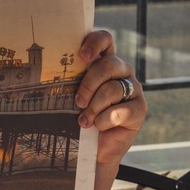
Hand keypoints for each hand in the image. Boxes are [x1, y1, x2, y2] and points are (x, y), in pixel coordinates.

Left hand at [72, 30, 145, 166]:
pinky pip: (121, 110)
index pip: (105, 40)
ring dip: (94, 107)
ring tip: (84, 121)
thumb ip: (72, 81)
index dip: (95, 43)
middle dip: (89, 84)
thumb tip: (50, 73)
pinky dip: (105, 121)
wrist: (95, 149)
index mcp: (105, 62)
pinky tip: (99, 127)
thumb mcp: (74, 96)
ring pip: (112, 89)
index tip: (81, 57)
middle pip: (109, 65)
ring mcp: (134, 89)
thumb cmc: (82, 118)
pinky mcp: (140, 109)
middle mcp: (122, 72)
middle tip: (78, 101)